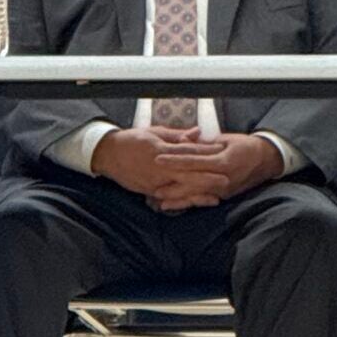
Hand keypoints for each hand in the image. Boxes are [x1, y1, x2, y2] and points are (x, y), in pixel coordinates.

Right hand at [92, 126, 219, 197]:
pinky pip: (170, 198)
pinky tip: (194, 204)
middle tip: (227, 179)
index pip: (189, 152)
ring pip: (181, 189)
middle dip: (208, 178)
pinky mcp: (150, 191)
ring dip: (199, 193)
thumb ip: (177, 135)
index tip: (222, 154)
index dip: (207, 154)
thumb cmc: (132, 140)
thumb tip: (197, 133)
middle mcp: (160, 167)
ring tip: (216, 197)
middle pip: (188, 174)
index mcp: (163, 150)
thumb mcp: (155, 132)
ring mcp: (155, 182)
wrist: (109, 154)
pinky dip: (183, 201)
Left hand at [150, 133, 284, 211]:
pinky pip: (202, 200)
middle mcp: (222, 178)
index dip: (174, 159)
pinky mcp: (223, 195)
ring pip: (195, 195)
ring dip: (177, 198)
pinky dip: (188, 203)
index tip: (158, 158)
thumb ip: (205, 143)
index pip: (193, 160)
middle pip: (191, 182)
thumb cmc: (245, 146)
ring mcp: (223, 190)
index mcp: (222, 161)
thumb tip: (184, 141)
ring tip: (158, 201)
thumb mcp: (226, 140)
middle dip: (171, 184)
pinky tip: (174, 206)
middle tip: (151, 186)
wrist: (265, 161)